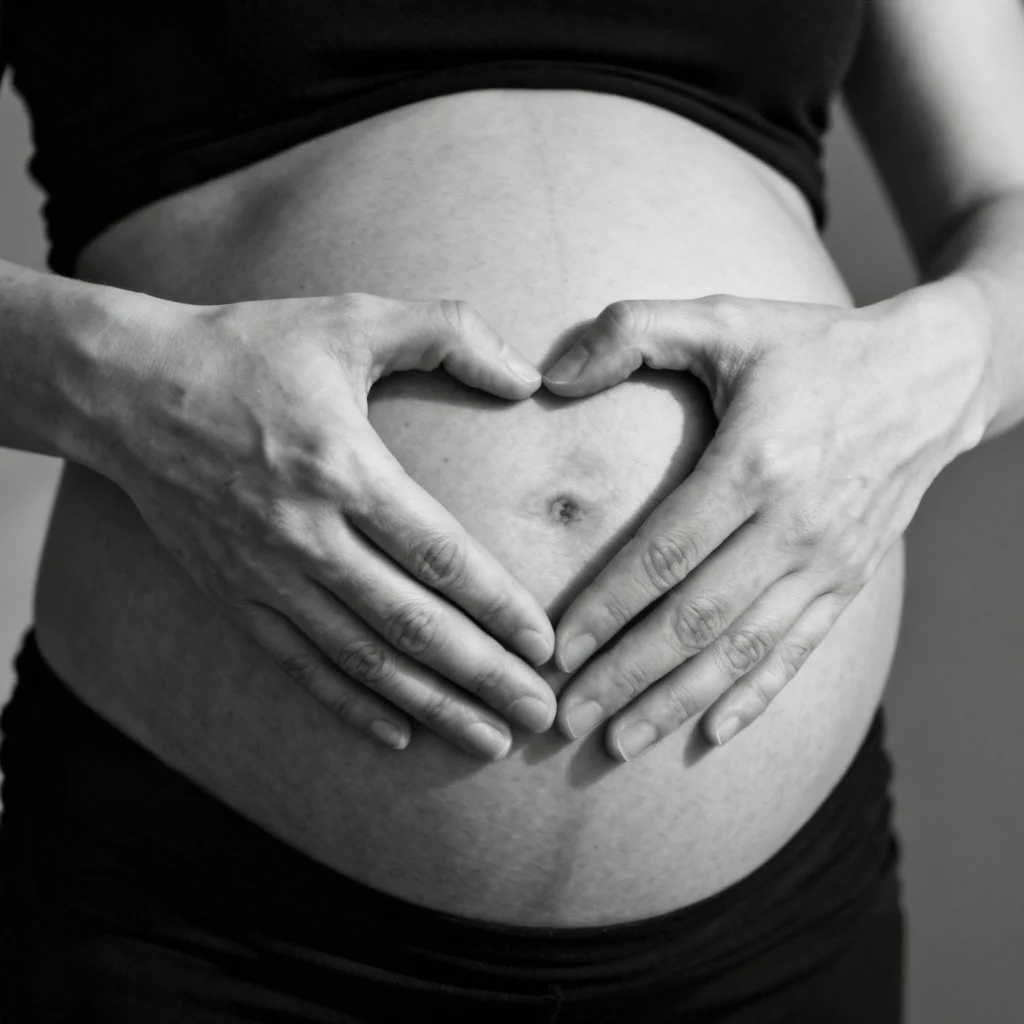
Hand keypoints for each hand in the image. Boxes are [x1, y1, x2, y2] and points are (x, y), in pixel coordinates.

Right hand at [103, 291, 556, 758]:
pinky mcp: (232, 595)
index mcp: (344, 468)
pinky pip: (299, 664)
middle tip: (540, 714)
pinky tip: (398, 735)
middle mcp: (306, 534)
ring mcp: (264, 573)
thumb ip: (448, 333)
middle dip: (484, 676)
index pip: (440, 555)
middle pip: (412, 624)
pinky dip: (350, 705)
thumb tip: (529, 376)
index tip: (546, 645)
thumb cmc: (248, 350)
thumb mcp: (351, 318)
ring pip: (362, 659)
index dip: (498, 605)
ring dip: (431, 705)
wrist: (128, 391)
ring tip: (489, 741)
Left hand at [543, 282, 991, 758]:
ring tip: (619, 743)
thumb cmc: (812, 348)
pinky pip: (797, 652)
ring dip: (677, 703)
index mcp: (757, 463)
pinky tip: (710, 734)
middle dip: (626, 674)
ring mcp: (829, 562)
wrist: (932, 376)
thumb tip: (550, 374)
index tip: (556, 650)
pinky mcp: (851, 582)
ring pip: (742, 652)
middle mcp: (796, 526)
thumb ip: (633, 330)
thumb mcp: (725, 318)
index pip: (664, 555)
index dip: (605, 608)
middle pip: (696, 621)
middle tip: (566, 718)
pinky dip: (753, 698)